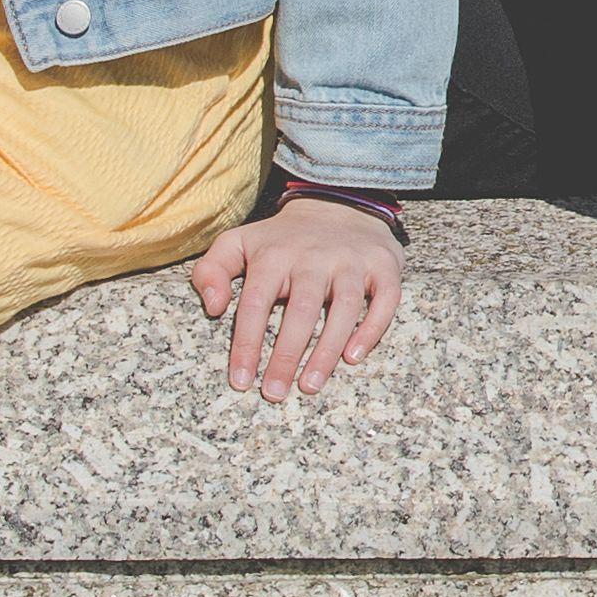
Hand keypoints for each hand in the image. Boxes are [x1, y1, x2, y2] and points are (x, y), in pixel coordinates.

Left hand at [189, 197, 406, 400]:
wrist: (338, 204)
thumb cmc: (281, 239)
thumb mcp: (236, 243)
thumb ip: (211, 271)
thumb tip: (214, 307)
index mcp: (274, 255)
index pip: (256, 304)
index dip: (247, 344)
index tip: (241, 381)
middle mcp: (314, 257)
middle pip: (300, 311)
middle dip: (286, 356)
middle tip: (274, 392)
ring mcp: (351, 262)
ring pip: (344, 308)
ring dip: (326, 350)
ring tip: (310, 385)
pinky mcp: (383, 266)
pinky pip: (384, 300)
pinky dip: (371, 329)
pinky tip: (353, 357)